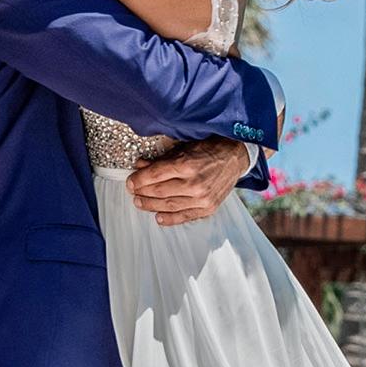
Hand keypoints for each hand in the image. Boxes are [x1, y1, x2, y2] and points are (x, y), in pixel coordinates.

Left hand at [128, 137, 248, 225]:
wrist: (235, 157)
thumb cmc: (209, 149)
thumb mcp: (183, 148)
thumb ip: (161, 159)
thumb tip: (140, 166)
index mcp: (187, 164)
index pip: (154, 175)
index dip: (138, 180)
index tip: (130, 181)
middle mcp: (195, 183)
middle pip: (158, 192)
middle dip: (141, 192)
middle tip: (133, 191)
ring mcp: (202, 198)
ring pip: (168, 206)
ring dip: (150, 205)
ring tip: (140, 202)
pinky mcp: (208, 208)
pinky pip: (184, 217)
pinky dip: (169, 218)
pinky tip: (158, 216)